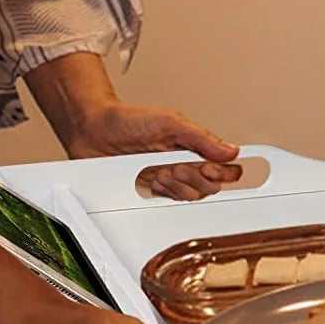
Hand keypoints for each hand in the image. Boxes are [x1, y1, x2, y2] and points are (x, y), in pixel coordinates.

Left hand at [69, 100, 243, 200]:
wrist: (93, 131)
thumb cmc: (128, 120)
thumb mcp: (170, 122)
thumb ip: (202, 138)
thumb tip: (231, 150)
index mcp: (194, 146)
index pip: (225, 167)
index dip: (223, 172)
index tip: (209, 167)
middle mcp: (185, 163)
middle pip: (209, 187)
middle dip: (194, 179)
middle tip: (177, 167)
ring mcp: (168, 178)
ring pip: (190, 197)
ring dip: (177, 186)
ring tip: (161, 171)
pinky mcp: (151, 191)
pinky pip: (167, 203)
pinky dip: (162, 194)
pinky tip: (151, 180)